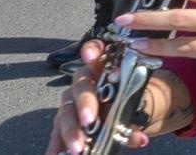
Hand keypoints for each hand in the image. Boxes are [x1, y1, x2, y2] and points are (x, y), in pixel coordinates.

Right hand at [45, 39, 149, 153]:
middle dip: (85, 103)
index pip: (97, 52)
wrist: (131, 114)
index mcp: (105, 69)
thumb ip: (135, 116)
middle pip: (81, 87)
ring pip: (66, 112)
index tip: (90, 55)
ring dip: (71, 131)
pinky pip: (57, 133)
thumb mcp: (140, 104)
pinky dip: (56, 145)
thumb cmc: (134, 100)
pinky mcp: (64, 122)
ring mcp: (72, 103)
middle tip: (89, 120)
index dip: (92, 51)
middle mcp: (85, 83)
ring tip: (78, 148)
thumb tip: (138, 137)